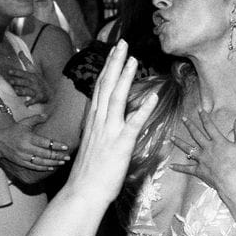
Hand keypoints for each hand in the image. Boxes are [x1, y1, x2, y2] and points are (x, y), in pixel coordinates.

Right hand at [0, 117, 70, 173]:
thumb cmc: (13, 131)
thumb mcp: (23, 123)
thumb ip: (35, 119)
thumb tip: (46, 116)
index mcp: (28, 138)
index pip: (45, 143)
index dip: (56, 145)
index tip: (66, 147)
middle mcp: (26, 148)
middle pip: (45, 154)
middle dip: (58, 156)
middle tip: (68, 157)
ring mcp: (23, 156)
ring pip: (41, 162)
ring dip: (53, 163)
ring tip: (62, 162)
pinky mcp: (21, 162)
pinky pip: (34, 166)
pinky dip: (43, 168)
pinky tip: (51, 167)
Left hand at [1, 65, 50, 106]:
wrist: (50, 92)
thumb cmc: (38, 80)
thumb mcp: (33, 70)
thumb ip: (26, 61)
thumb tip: (19, 51)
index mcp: (32, 75)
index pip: (24, 73)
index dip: (17, 72)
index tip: (9, 71)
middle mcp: (34, 82)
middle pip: (25, 82)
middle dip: (18, 81)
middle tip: (11, 81)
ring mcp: (36, 90)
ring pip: (28, 91)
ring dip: (22, 91)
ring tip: (16, 91)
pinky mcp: (39, 97)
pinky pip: (34, 100)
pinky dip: (31, 102)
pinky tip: (26, 104)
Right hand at [65, 42, 158, 201]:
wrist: (82, 192)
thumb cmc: (89, 172)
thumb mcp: (93, 143)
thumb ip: (100, 127)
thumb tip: (106, 117)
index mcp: (93, 120)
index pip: (100, 88)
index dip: (107, 68)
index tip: (113, 51)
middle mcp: (99, 122)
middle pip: (106, 86)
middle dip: (114, 63)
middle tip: (122, 43)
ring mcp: (109, 132)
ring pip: (116, 98)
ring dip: (125, 78)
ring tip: (133, 59)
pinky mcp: (120, 145)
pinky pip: (133, 124)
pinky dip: (144, 109)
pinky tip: (153, 96)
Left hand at [170, 111, 235, 189]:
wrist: (231, 180)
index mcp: (218, 141)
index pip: (210, 126)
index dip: (204, 117)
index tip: (200, 110)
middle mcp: (207, 148)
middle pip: (196, 134)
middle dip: (189, 125)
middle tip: (183, 118)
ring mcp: (201, 159)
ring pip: (188, 149)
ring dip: (179, 143)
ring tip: (172, 138)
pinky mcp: (199, 170)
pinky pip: (187, 169)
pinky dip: (179, 167)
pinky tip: (171, 166)